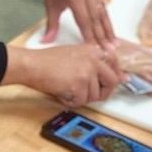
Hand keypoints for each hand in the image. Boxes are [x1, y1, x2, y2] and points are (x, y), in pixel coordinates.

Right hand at [1, 44, 123, 106]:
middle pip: (112, 82)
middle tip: (92, 95)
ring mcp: (87, 72)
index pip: (114, 62)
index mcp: (91, 50)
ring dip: (81, 98)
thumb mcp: (73, 53)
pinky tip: (62, 93)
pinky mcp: (79, 84)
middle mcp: (92, 59)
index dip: (117, 74)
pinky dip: (71, 102)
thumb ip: (90, 62)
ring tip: (67, 89)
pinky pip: (81, 101)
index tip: (120, 81)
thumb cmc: (46, 61)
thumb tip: (107, 75)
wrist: (31, 65)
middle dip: (103, 92)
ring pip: (94, 95)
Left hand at [38, 0, 115, 49]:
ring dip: (109, 30)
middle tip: (109, 51)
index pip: (84, 22)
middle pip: (97, 20)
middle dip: (103, 37)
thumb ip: (51, 24)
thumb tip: (46, 40)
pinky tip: (110, 29)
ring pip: (103, 15)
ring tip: (114, 43)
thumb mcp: (50, 3)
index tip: (93, 49)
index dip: (89, 37)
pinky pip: (103, 8)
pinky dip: (107, 20)